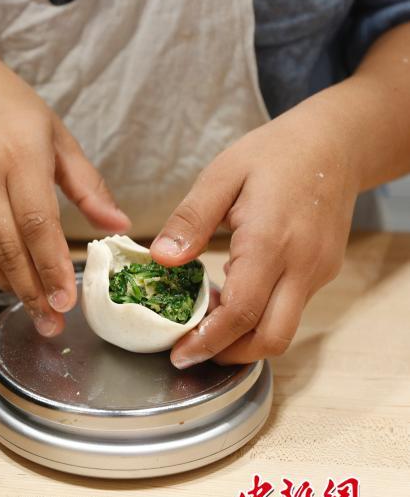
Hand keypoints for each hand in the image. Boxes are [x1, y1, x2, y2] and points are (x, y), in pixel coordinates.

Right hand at [0, 54, 130, 336]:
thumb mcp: (56, 135)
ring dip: (6, 284)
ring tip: (32, 306)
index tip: (68, 299)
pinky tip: (5, 279)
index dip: (52, 266)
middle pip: (7, 246)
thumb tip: (118, 225)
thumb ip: (88, 185)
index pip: (37, 223)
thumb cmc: (7, 105)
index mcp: (20, 155)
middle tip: (53, 321)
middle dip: (32, 290)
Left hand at [150, 99, 359, 366]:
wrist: (336, 142)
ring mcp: (317, 272)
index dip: (208, 341)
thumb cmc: (274, 153)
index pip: (241, 313)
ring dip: (243, 337)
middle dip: (228, 354)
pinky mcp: (322, 272)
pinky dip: (259, 316)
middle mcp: (301, 267)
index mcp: (271, 243)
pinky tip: (231, 295)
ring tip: (205, 319)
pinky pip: (291, 309)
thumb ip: (190, 220)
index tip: (179, 353)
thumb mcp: (222, 175)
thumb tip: (161, 259)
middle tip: (190, 349)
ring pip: (283, 328)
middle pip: (270, 338)